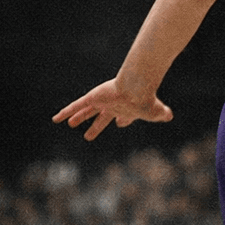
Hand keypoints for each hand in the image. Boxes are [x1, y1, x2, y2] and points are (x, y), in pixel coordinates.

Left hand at [53, 77, 172, 140]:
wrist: (136, 88)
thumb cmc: (146, 101)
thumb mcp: (155, 112)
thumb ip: (161, 114)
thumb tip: (170, 115)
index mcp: (127, 110)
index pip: (123, 117)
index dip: (122, 121)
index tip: (120, 123)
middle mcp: (113, 106)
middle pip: (102, 117)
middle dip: (96, 125)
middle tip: (88, 135)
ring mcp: (102, 101)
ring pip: (87, 111)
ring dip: (79, 118)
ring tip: (71, 124)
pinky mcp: (93, 98)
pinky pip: (76, 106)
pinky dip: (65, 112)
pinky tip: (55, 119)